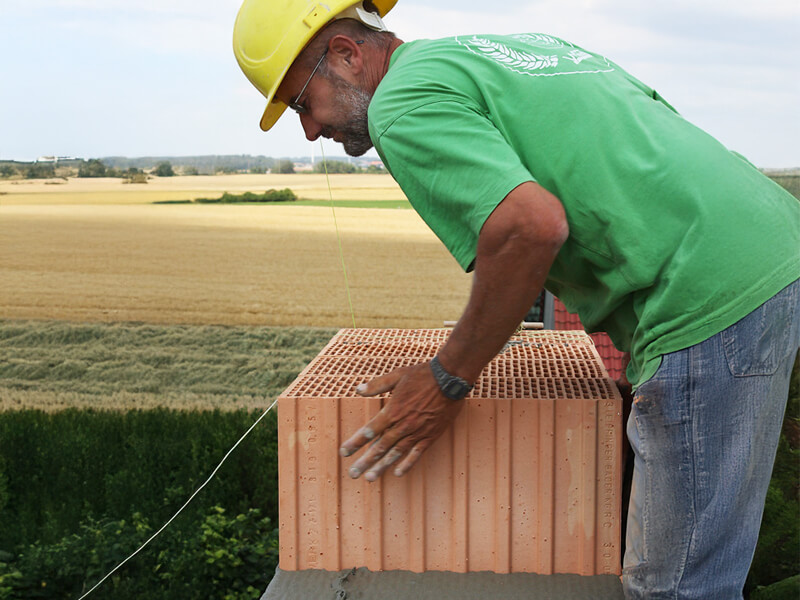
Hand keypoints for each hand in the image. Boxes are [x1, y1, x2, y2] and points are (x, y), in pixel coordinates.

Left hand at [339, 362, 464, 481]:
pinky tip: (398, 473)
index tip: (344, 452)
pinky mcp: (430, 435)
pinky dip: (407, 464)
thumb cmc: (423, 375)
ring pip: (396, 452)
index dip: (356, 442)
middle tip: (352, 473)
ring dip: (382, 466)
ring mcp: (417, 432)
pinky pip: (417, 453)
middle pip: (380, 446)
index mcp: (393, 410)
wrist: (450, 379)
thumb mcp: (397, 375)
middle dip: (365, 461)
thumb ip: (377, 385)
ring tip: (370, 478)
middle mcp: (403, 424)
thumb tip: (358, 389)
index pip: (370, 430)